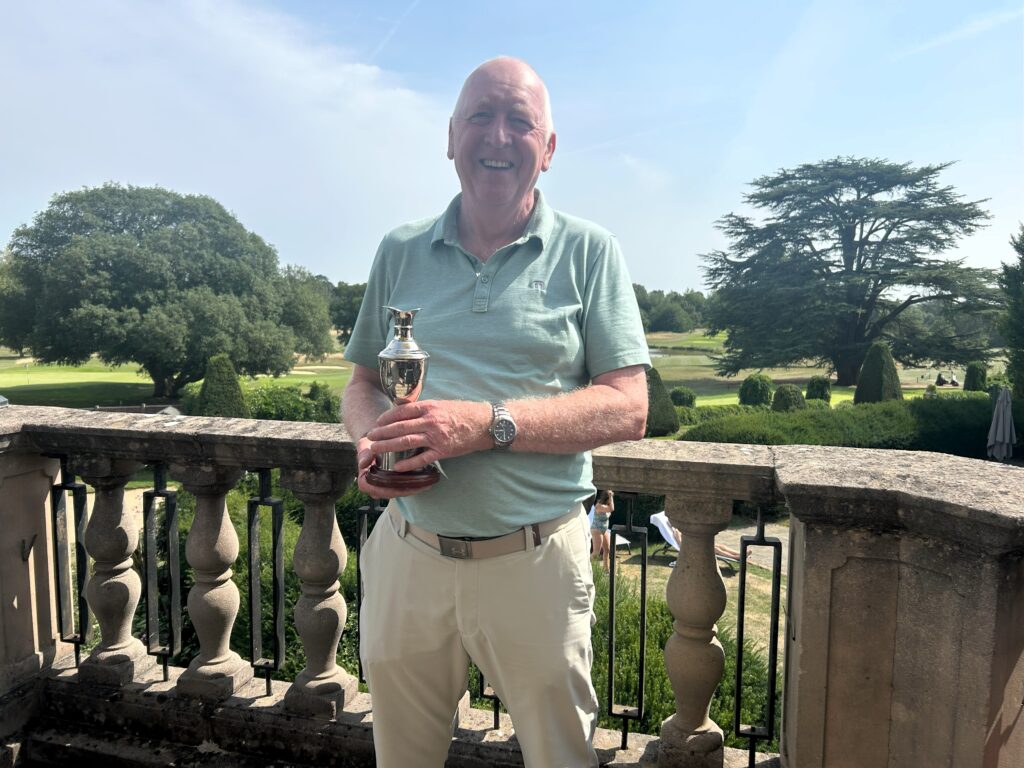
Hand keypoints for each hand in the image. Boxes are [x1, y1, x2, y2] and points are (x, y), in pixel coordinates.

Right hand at [355, 435, 427, 498]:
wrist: (375, 440)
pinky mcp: (393, 483)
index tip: (400, 487)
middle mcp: (374, 486)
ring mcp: (384, 486)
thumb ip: (364, 453)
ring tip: (425, 485)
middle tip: (420, 486)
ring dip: (411, 490)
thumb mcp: (365, 445)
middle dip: (405, 491)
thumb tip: (363, 463)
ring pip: (398, 492)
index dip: (388, 489)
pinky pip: (402, 488)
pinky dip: (413, 486)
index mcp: (365, 480)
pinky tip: (424, 482)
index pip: (375, 490)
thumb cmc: (370, 444)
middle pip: (390, 493)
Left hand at [365, 399, 491, 471]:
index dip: (386, 418)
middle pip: (400, 427)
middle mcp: (431, 421)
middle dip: (382, 433)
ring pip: (406, 442)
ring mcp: (436, 437)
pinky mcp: (443, 451)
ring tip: (375, 450)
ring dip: (388, 446)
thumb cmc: (463, 413)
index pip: (401, 411)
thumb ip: (424, 408)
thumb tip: (405, 410)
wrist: (484, 424)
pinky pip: (422, 458)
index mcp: (430, 407)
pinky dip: (408, 463)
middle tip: (370, 437)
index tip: (377, 422)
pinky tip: (397, 467)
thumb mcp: (442, 404)